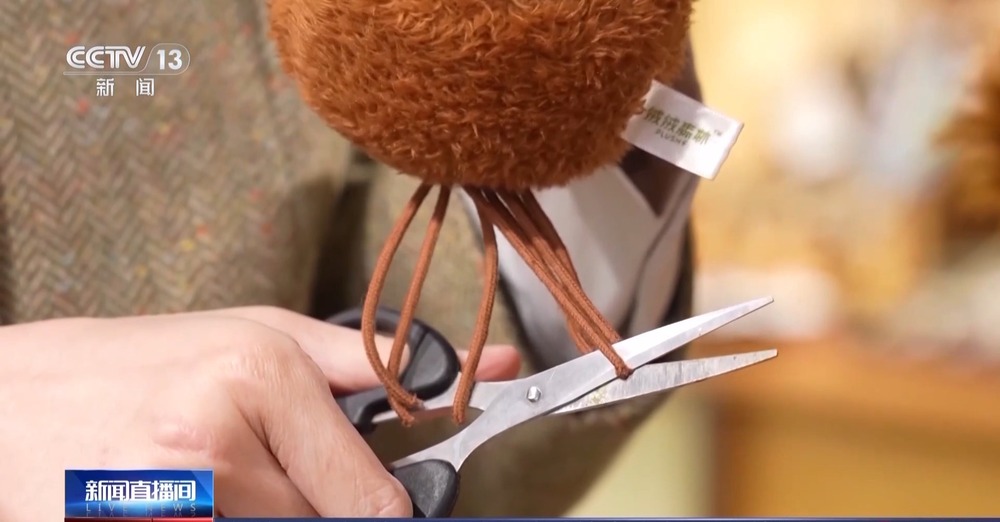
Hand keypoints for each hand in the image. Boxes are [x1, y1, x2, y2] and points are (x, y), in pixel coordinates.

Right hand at [0, 306, 520, 518]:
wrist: (7, 402)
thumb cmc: (139, 362)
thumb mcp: (257, 334)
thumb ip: (373, 361)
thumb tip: (486, 368)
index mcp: (260, 375)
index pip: (375, 501)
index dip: (383, 511)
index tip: (371, 501)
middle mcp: (219, 443)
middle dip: (313, 509)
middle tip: (261, 472)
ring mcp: (176, 505)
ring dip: (265, 519)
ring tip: (209, 480)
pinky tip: (181, 499)